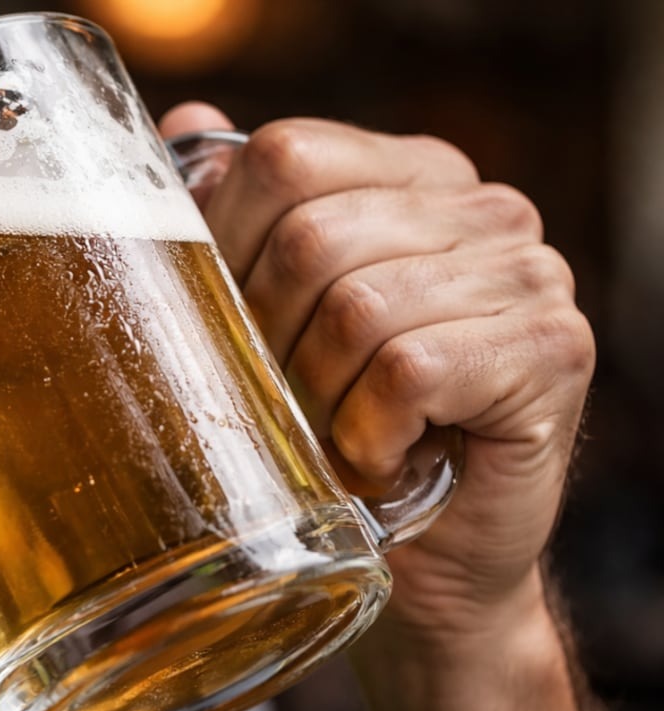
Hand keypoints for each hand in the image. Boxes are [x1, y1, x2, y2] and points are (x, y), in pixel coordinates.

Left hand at [159, 104, 594, 644]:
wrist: (423, 558)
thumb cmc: (334, 432)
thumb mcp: (270, 319)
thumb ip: (237, 218)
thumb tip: (183, 128)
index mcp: (410, 176)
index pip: (283, 157)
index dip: (226, 246)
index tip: (232, 323)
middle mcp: (482, 208)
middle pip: (311, 237)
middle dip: (269, 340)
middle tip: (288, 400)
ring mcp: (530, 273)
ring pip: (357, 309)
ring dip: (320, 400)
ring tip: (340, 434)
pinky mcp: (552, 349)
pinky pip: (410, 369)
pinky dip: (371, 435)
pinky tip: (387, 458)